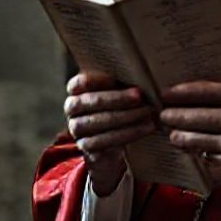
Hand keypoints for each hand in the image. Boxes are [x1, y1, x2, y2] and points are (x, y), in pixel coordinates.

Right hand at [65, 72, 155, 195]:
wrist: (111, 140)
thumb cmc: (116, 106)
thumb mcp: (115, 91)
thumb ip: (120, 81)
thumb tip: (139, 73)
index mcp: (75, 90)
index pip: (81, 82)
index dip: (99, 80)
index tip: (120, 79)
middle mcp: (72, 109)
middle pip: (93, 101)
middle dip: (119, 98)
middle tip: (140, 96)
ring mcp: (77, 129)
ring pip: (101, 122)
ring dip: (127, 117)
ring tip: (148, 113)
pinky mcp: (87, 147)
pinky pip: (107, 141)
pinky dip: (129, 134)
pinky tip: (145, 128)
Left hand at [159, 80, 220, 187]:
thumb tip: (205, 77)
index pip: (206, 91)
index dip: (181, 92)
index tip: (166, 93)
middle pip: (196, 118)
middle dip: (173, 116)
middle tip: (162, 113)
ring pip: (196, 141)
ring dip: (179, 136)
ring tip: (171, 132)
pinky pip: (207, 157)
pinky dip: (197, 152)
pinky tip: (190, 147)